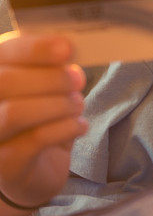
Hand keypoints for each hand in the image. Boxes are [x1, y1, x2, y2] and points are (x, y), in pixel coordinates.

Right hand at [0, 32, 86, 209]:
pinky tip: (80, 125)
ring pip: (14, 113)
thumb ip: (52, 65)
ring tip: (78, 104)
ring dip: (58, 104)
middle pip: (3, 82)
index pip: (2, 52)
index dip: (34, 48)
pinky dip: (66, 128)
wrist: (40, 166)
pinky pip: (35, 140)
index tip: (68, 48)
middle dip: (50, 78)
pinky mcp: (4, 167)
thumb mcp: (47, 85)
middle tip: (78, 80)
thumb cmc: (43, 116)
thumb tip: (67, 48)